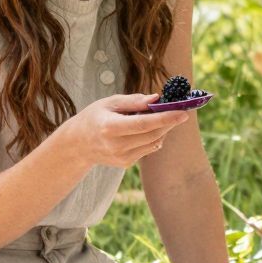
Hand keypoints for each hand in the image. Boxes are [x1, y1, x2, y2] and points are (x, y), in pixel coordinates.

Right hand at [66, 93, 187, 170]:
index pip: (144, 124)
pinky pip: (148, 149)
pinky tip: (147, 130)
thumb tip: (156, 99)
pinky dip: (153, 138)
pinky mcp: (126, 163)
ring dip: (163, 130)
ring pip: (153, 143)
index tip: (183, 112)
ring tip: (160, 117)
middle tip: (180, 111)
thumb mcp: (110, 102)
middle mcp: (116, 146)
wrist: (78, 144)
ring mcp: (121, 157)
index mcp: (110, 127)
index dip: (166, 118)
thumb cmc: (94, 117)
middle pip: (153, 134)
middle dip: (170, 123)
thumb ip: (134, 101)